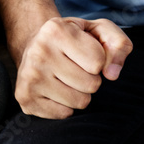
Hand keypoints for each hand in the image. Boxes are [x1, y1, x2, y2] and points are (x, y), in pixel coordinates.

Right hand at [12, 16, 131, 118]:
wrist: (35, 45)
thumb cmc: (74, 40)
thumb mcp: (98, 31)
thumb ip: (118, 44)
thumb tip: (112, 74)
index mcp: (55, 29)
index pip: (98, 62)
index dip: (99, 60)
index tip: (85, 52)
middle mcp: (39, 51)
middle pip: (91, 85)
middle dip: (90, 78)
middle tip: (75, 67)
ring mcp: (29, 76)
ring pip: (80, 102)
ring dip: (79, 93)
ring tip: (65, 78)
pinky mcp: (25, 97)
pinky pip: (65, 114)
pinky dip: (65, 105)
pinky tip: (54, 89)